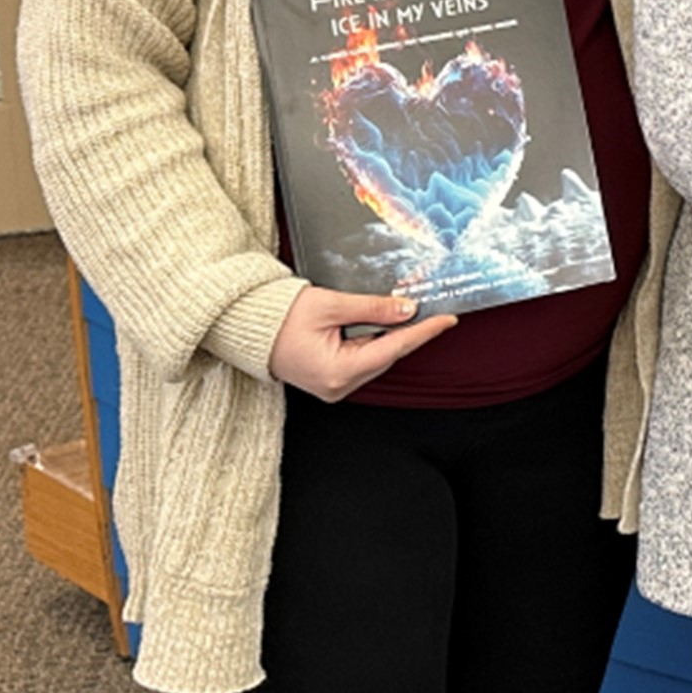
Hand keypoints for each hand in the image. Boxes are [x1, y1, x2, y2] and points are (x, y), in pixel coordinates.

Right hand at [273, 286, 453, 400]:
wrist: (244, 328)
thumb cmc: (278, 316)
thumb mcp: (329, 305)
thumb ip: (371, 308)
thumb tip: (406, 310)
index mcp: (338, 372)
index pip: (393, 349)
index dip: (423, 332)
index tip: (447, 320)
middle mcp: (339, 387)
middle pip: (387, 356)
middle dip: (409, 333)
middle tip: (433, 310)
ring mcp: (335, 387)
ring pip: (377, 359)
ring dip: (392, 338)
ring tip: (410, 314)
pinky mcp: (331, 381)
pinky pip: (363, 361)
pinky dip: (375, 343)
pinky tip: (384, 326)